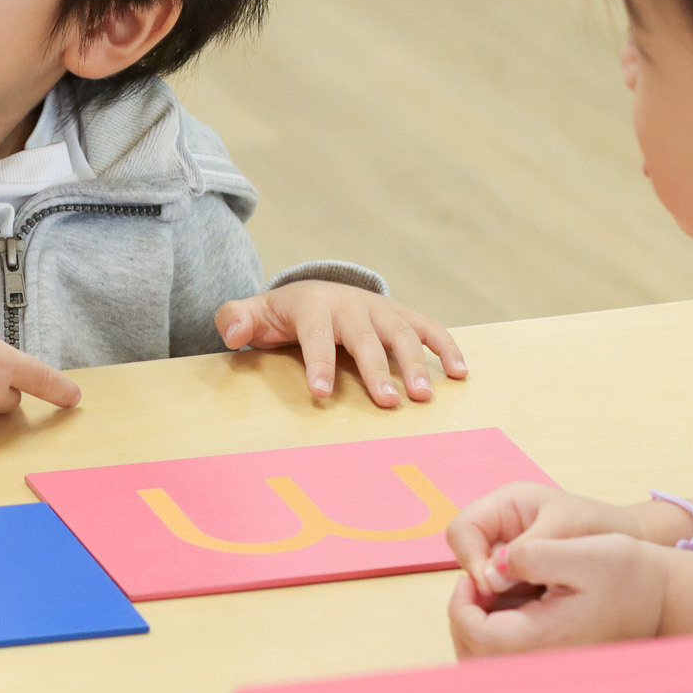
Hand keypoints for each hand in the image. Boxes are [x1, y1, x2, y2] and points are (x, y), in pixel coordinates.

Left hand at [215, 280, 465, 404]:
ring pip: (400, 333)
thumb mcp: (254, 314)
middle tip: (388, 402)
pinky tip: (460, 373)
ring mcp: (380, 309)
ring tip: (423, 396)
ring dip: (415, 363)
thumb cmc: (282, 314)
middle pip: (364, 338)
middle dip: (376, 369)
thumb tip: (232, 333)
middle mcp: (350, 304)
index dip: (319, 363)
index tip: (320, 393)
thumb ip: (235, 320)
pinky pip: (428, 328)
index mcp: (313, 305)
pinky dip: (446, 347)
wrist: (314, 290)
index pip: (316, 335)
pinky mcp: (402, 316)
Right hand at [445, 481, 646, 599]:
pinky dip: (509, 599)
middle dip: (481, 576)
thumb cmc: (603, 528)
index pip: (462, 529)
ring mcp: (509, 546)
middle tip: (503, 599)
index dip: (469, 557)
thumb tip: (489, 580)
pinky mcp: (521, 569)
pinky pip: (500, 586)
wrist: (636, 543)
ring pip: (481, 572)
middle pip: (465, 552)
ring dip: (495, 590)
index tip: (490, 586)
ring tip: (524, 602)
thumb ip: (528, 552)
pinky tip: (530, 608)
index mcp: (506, 503)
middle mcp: (501, 523)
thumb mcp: (564, 534)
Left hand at [447, 533, 670, 656]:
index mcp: (545, 639)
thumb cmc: (627, 572)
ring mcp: (551, 671)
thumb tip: (494, 565)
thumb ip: (533, 554)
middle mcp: (546, 665)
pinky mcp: (555, 667)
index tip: (474, 575)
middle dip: (463, 616)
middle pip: (474, 658)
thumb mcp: (583, 550)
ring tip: (494, 590)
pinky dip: (495, 633)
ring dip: (477, 625)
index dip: (461, 602)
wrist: (665, 597)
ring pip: (487, 664)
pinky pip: (507, 661)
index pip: (476, 636)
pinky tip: (511, 602)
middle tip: (477, 583)